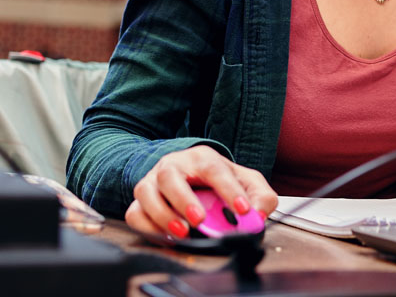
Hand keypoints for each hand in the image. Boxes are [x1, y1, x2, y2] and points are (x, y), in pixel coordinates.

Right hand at [125, 144, 277, 237]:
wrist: (192, 176)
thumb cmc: (218, 180)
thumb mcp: (245, 182)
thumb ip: (260, 197)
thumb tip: (259, 215)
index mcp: (202, 158)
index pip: (214, 168)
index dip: (228, 189)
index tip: (242, 210)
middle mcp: (174, 165)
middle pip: (170, 175)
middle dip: (184, 199)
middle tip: (200, 220)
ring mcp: (154, 181)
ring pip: (146, 192)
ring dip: (162, 214)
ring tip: (182, 232)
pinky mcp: (141, 201)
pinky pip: (134, 213)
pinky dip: (147, 227)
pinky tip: (166, 236)